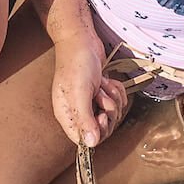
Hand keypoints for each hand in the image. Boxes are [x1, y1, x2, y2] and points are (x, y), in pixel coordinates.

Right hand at [52, 33, 129, 147]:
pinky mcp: (101, 93)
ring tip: (102, 85)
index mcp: (66, 114)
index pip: (82, 139)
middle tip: (102, 98)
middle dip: (108, 112)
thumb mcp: (79, 92)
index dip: (96, 132)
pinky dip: (116, 91)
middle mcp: (78, 110)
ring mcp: (91, 102)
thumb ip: (85, 119)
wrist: (83, 40)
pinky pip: (117, 102)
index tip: (101, 116)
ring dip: (112, 98)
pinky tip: (107, 81)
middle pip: (101, 129)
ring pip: (112, 114)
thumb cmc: (77, 63)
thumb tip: (91, 144)